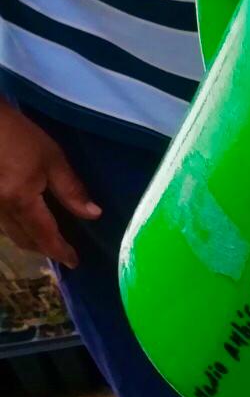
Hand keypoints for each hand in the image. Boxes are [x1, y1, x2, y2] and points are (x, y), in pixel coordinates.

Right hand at [0, 102, 99, 266]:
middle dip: (43, 249)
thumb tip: (93, 214)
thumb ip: (71, 189)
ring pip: (9, 232)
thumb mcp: (51, 158)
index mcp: (19, 201)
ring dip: (28, 239)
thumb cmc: (15, 134)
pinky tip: (26, 221)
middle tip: (62, 252)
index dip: (60, 251)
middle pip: (23, 239)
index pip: (44, 236)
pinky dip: (16, 226)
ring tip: (47, 239)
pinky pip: (1, 220)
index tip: (74, 262)